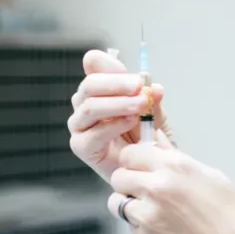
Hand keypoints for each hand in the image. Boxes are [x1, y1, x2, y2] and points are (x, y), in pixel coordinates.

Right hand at [69, 49, 173, 181]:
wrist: (152, 167)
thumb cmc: (148, 137)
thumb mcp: (154, 111)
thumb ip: (150, 96)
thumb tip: (151, 82)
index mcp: (99, 90)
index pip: (94, 67)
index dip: (109, 66)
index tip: (132, 73)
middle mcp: (85, 105)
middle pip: (89, 85)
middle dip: (116, 83)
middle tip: (139, 86)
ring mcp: (81, 126)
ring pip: (89, 107)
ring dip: (117, 104)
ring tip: (140, 105)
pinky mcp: (82, 147)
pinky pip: (92, 134)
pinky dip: (113, 126)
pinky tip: (130, 122)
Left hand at [107, 142, 234, 233]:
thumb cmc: (230, 216)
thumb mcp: (211, 177)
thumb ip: (177, 157)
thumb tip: (156, 139)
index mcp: (177, 166)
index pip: (132, 152)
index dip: (134, 159)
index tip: (142, 167)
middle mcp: (159, 186)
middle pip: (119, 175)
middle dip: (128, 181)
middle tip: (144, 190)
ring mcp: (150, 213)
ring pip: (116, 201)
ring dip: (128, 204)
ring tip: (150, 209)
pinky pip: (129, 224)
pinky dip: (139, 225)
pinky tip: (162, 227)